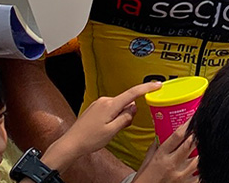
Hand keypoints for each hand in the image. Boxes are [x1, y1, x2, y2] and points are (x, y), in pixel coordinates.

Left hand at [44, 82, 162, 170]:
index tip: (158, 85)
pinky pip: (110, 109)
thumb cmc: (89, 139)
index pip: (133, 93)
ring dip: (120, 116)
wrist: (71, 143)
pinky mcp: (95, 108)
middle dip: (129, 113)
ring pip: (118, 106)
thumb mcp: (112, 131)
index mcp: (110, 105)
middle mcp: (104, 101)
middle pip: (126, 102)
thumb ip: (126, 118)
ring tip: (109, 131)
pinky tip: (105, 128)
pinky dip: (113, 117)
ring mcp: (99, 103)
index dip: (147, 88)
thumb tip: (133, 108)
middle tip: (120, 128)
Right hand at [134, 122, 198, 182]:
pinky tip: (204, 164)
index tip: (194, 117)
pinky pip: (200, 176)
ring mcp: (180, 176)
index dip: (188, 124)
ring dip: (202, 153)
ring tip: (206, 146)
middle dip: (198, 135)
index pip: (177, 136)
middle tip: (204, 129)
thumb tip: (161, 134)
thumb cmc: (145, 178)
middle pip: (190, 144)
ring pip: (198, 160)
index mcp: (161, 155)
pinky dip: (203, 169)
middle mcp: (172, 164)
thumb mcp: (148, 159)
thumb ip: (156, 147)